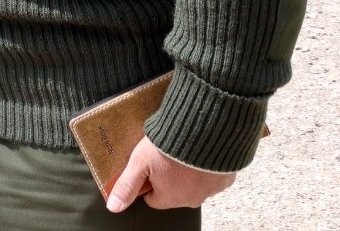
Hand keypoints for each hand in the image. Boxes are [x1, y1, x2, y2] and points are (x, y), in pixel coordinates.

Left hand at [107, 136, 235, 212]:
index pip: (154, 199)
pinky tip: (198, 152)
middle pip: (174, 193)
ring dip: (187, 173)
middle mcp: (193, 199)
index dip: (148, 182)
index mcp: (171, 198)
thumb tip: (113, 207)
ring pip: (193, 186)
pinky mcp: (225, 178)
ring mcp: (211, 190)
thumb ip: (127, 186)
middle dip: (168, 178)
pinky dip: (205, 167)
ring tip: (180, 151)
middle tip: (163, 156)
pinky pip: (212, 177)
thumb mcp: (140, 163)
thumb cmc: (169, 146)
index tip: (147, 167)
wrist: (206, 131)